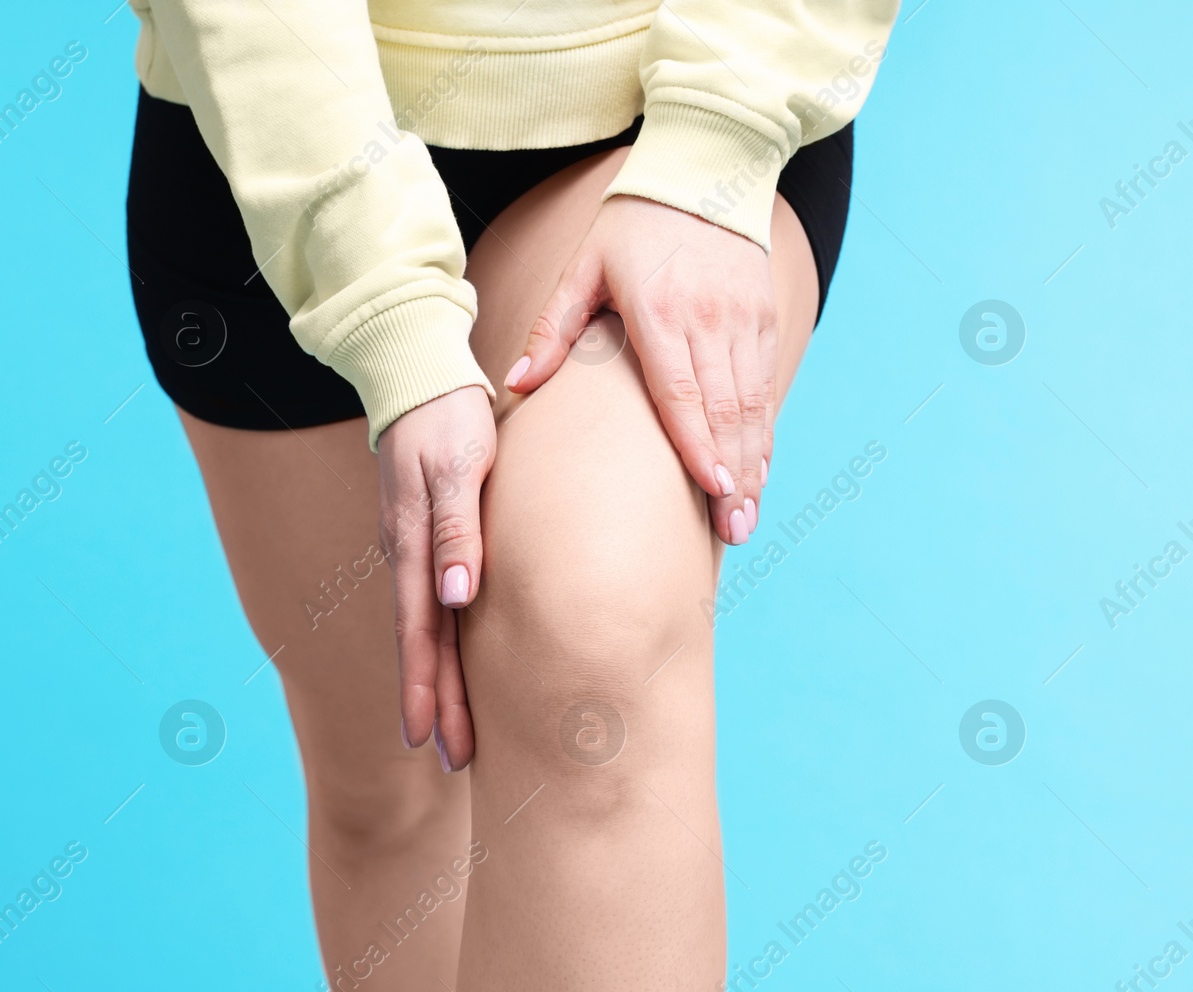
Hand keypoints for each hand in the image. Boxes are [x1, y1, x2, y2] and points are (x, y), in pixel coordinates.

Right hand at [377, 384, 495, 772]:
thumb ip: (456, 530)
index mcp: (412, 544)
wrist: (420, 372)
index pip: (421, 632)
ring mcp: (412, 549)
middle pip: (422, 644)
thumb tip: (455, 597)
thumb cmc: (448, 416)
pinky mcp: (425, 539)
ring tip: (450, 733)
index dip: (427, 687)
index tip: (430, 738)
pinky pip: (430, 605)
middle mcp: (407, 555)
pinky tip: (450, 666)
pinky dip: (439, 645)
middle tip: (452, 760)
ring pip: (426, 630)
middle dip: (436, 703)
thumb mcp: (457, 466)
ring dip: (438, 682)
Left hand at [506, 195, 774, 544]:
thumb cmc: (628, 228)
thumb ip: (550, 331)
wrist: (700, 172)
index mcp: (658, 311)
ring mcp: (742, 318)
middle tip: (735, 530)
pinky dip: (764, 431)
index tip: (713, 489)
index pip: (681, 390)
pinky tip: (760, 471)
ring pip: (752, 404)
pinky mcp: (764, 316)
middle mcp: (708, 318)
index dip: (699, 443)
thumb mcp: (581, 269)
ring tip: (747, 515)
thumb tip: (515, 386)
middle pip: (724, 410)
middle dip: (733, 475)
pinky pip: (765, 385)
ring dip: (754, 464)